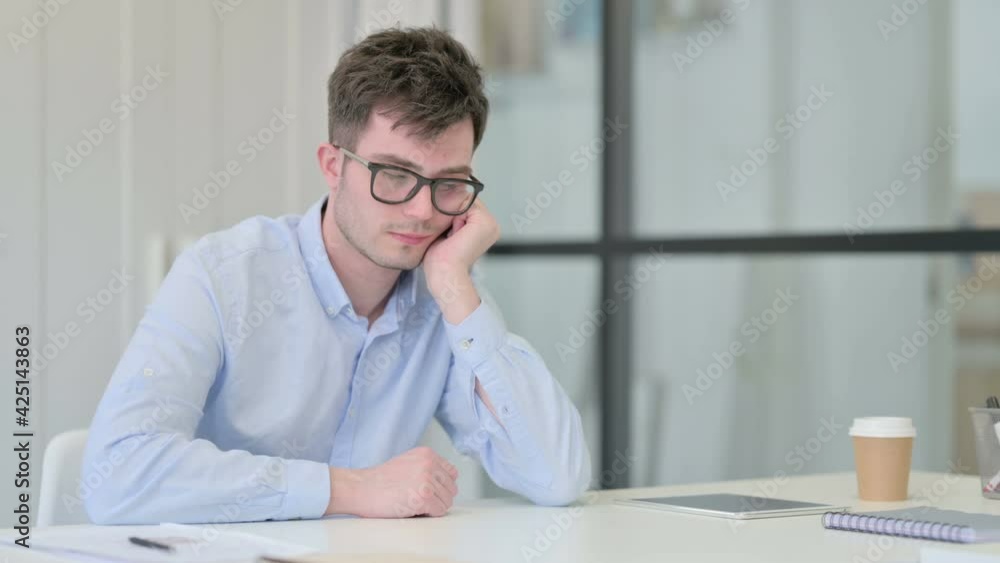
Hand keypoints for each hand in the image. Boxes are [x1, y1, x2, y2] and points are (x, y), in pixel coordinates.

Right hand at [326, 447, 458, 517]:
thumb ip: (427, 467)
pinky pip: (439, 511)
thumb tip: (447, 482)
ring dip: (433, 507)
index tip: (429, 491)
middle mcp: (429, 464)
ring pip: (447, 501)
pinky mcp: (423, 497)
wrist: (360, 488)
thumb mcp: (408, 462)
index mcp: (427, 454)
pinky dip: (429, 514)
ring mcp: (427, 480)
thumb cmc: (380, 480)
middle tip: (419, 500)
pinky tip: (414, 510)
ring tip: (414, 504)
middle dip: (438, 498)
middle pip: (451, 488)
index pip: (452, 473)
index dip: (441, 486)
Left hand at [423, 200, 499, 283]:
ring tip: (451, 237)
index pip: (464, 206)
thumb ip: (451, 219)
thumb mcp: (446, 234)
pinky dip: (454, 218)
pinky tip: (454, 235)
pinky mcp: (484, 221)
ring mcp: (491, 223)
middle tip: (448, 237)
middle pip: (465, 202)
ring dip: (452, 216)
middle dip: (451, 214)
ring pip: (463, 202)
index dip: (450, 214)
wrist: (445, 274)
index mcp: (485, 229)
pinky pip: (464, 204)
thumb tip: (443, 202)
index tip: (445, 234)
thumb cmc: (441, 262)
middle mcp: (491, 225)